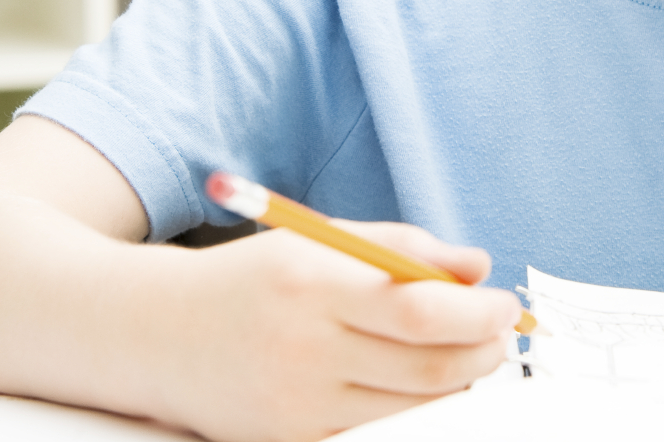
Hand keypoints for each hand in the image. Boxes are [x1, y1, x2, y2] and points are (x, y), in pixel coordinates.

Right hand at [149, 222, 522, 441]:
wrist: (158, 333)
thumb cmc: (256, 278)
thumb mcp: (323, 241)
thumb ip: (406, 248)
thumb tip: (480, 268)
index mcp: (312, 284)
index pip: (422, 313)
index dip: (479, 314)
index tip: (505, 305)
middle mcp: (302, 349)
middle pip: (428, 368)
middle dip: (483, 352)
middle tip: (498, 335)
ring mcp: (296, 404)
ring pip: (412, 407)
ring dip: (456, 382)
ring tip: (461, 354)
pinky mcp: (292, 440)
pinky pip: (376, 431)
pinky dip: (408, 409)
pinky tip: (410, 381)